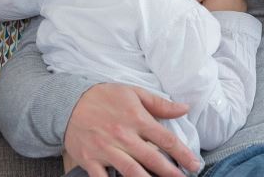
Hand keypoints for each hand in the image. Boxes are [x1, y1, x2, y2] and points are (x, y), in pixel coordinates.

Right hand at [64, 83, 199, 176]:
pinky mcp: (89, 160)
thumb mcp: (135, 93)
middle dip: (171, 172)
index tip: (194, 164)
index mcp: (137, 119)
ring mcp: (106, 150)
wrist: (69, 101)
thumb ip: (160, 104)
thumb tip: (185, 108)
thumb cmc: (106, 97)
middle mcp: (123, 136)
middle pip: (152, 158)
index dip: (183, 154)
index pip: (166, 139)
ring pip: (131, 172)